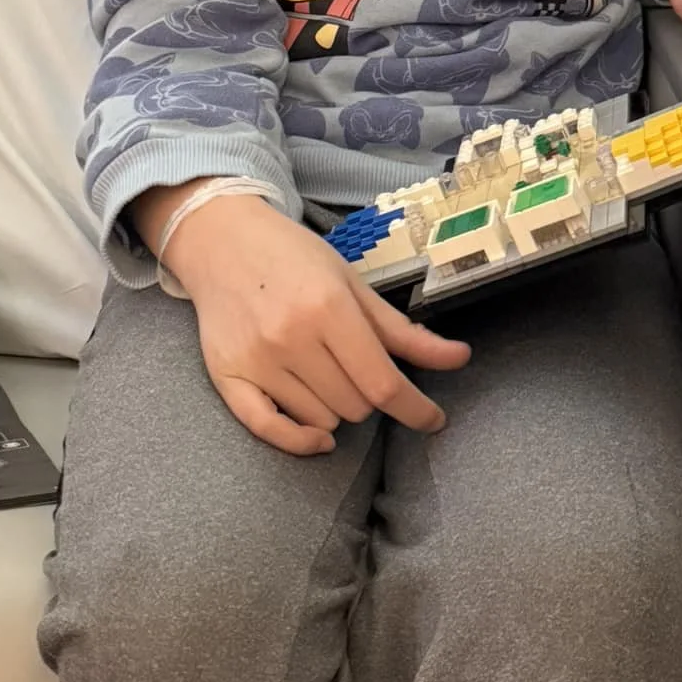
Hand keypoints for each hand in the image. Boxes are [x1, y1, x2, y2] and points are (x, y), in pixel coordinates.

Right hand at [161, 195, 470, 456]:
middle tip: (355, 364)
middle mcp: (290, 337)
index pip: (382, 383)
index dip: (416, 409)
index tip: (433, 420)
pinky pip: (269, 430)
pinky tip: (318, 437)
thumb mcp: (353, 283)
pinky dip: (300, 441)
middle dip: (368, 393)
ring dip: (335, 407)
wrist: (221, 240)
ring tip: (323, 370)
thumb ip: (404, 331)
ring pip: (321, 421)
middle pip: (355, 406)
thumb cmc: (293, 257)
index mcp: (328, 308)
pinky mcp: (227, 376)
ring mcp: (256, 360)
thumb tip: (460, 359)